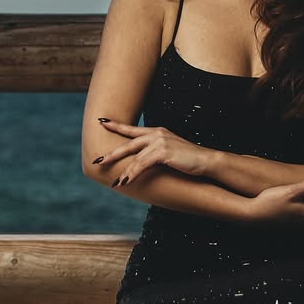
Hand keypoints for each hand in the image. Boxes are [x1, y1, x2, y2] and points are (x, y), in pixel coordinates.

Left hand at [92, 119, 211, 185]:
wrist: (206, 160)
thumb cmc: (189, 159)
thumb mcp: (170, 152)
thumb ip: (156, 152)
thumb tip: (143, 161)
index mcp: (157, 131)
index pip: (132, 129)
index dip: (116, 125)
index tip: (102, 121)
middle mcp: (156, 134)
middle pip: (128, 143)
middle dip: (112, 153)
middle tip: (97, 160)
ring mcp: (160, 142)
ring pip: (134, 157)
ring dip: (124, 171)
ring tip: (114, 182)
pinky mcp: (163, 153)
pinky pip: (142, 164)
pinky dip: (133, 173)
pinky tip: (126, 180)